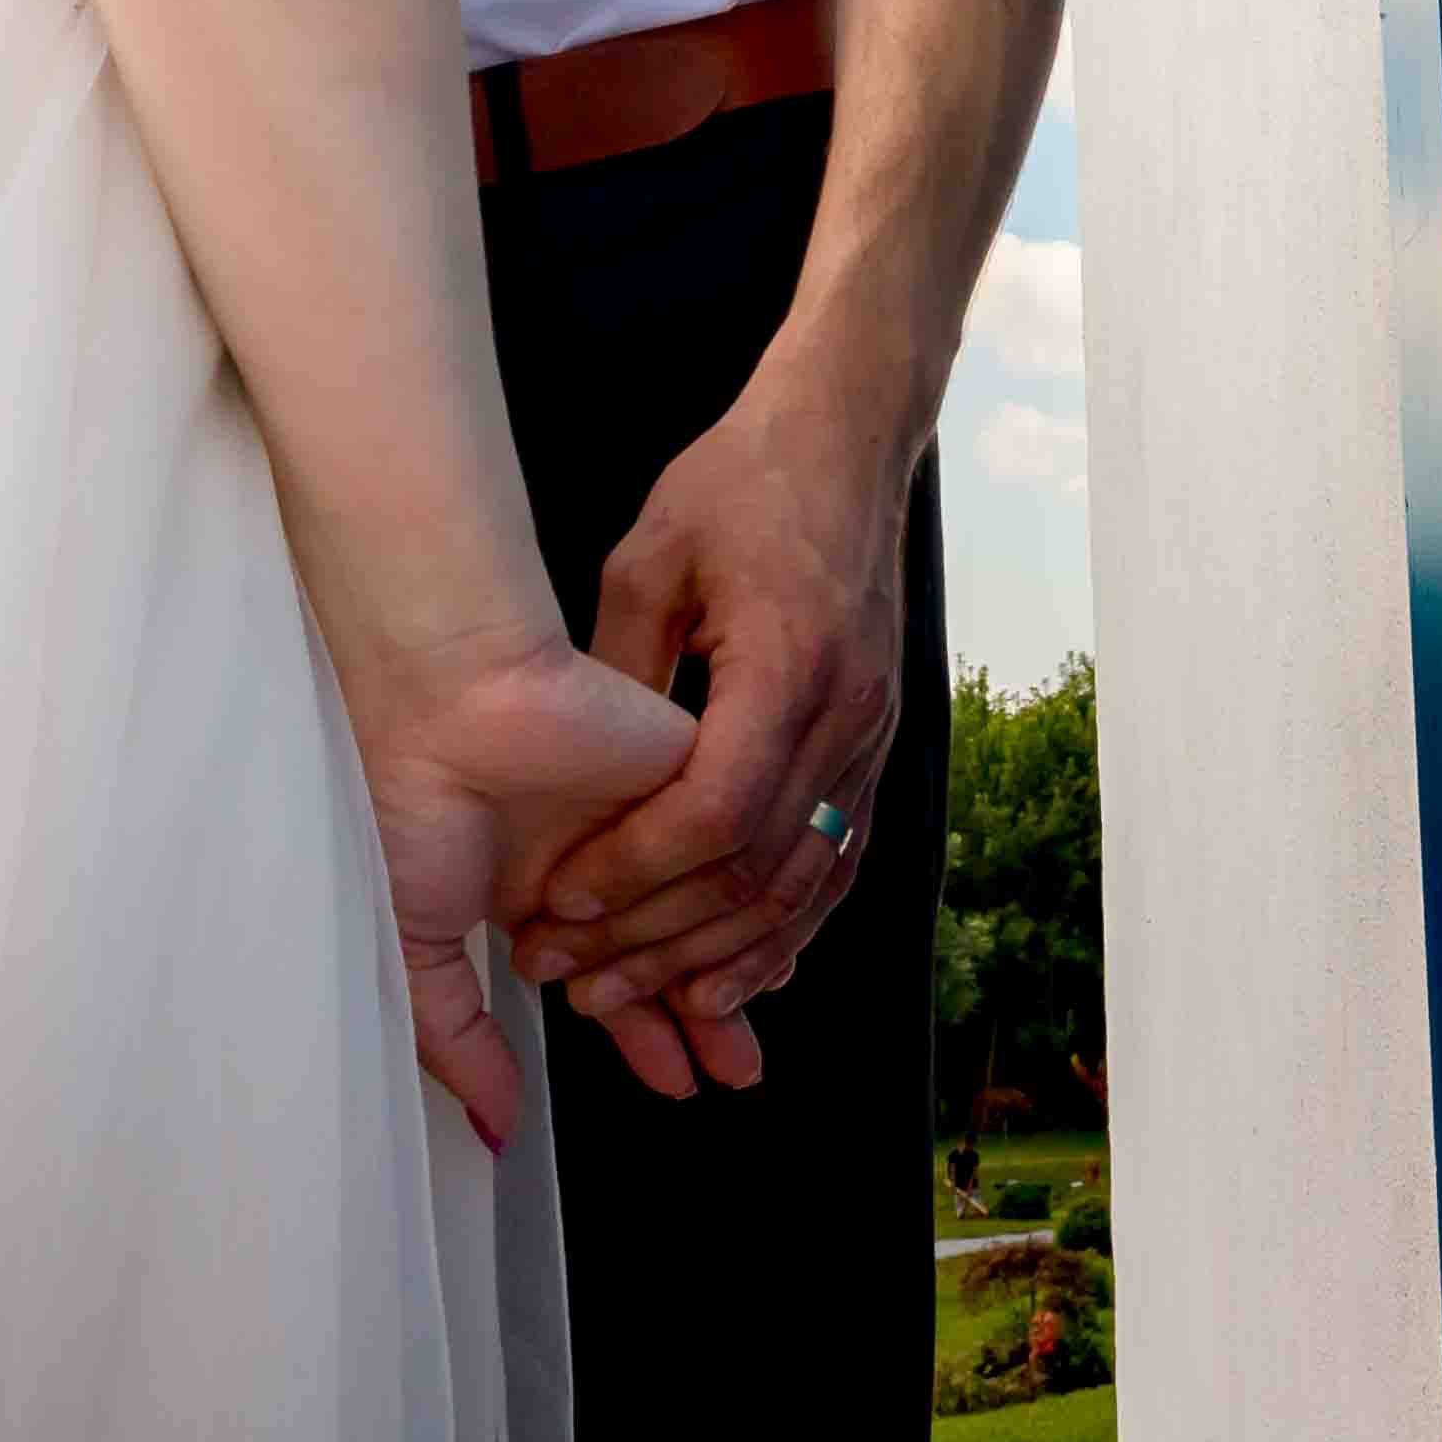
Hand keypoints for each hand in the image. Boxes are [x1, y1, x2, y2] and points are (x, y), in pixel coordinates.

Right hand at [358, 636, 704, 1151]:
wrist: (443, 701)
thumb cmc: (411, 800)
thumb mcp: (417, 943)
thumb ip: (458, 1037)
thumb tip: (496, 1128)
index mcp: (544, 892)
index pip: (617, 974)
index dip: (648, 1032)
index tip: (682, 1082)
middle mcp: (604, 858)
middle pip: (675, 948)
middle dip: (704, 1017)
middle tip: (737, 1073)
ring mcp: (648, 812)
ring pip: (706, 907)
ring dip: (713, 972)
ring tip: (732, 1036)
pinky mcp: (686, 768)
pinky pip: (721, 850)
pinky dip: (717, 904)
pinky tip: (732, 946)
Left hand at [507, 382, 912, 1090]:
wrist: (847, 440)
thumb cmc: (745, 482)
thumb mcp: (650, 556)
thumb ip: (614, 672)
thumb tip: (568, 781)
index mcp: (789, 665)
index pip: (718, 813)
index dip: (637, 874)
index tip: (563, 903)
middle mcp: (847, 716)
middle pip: (757, 872)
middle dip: (659, 941)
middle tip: (573, 978)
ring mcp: (874, 738)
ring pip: (803, 887)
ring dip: (719, 957)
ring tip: (639, 1000)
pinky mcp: (878, 746)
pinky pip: (837, 865)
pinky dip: (786, 930)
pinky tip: (735, 975)